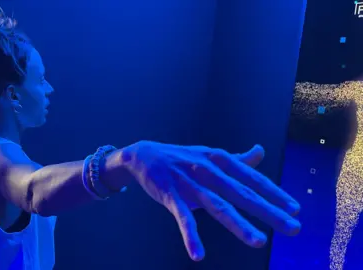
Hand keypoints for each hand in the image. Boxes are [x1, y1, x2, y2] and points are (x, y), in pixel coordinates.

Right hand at [122, 141, 300, 260]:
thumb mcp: (211, 155)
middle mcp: (209, 171)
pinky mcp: (172, 196)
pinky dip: (190, 236)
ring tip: (259, 242)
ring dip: (239, 225)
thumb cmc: (182, 157)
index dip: (275, 194)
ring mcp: (191, 184)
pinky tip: (198, 254)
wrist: (145, 155)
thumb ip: (237, 159)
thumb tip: (260, 152)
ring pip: (219, 206)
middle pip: (243, 193)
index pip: (252, 179)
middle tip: (293, 228)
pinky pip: (183, 218)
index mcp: (221, 160)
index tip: (295, 209)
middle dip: (270, 211)